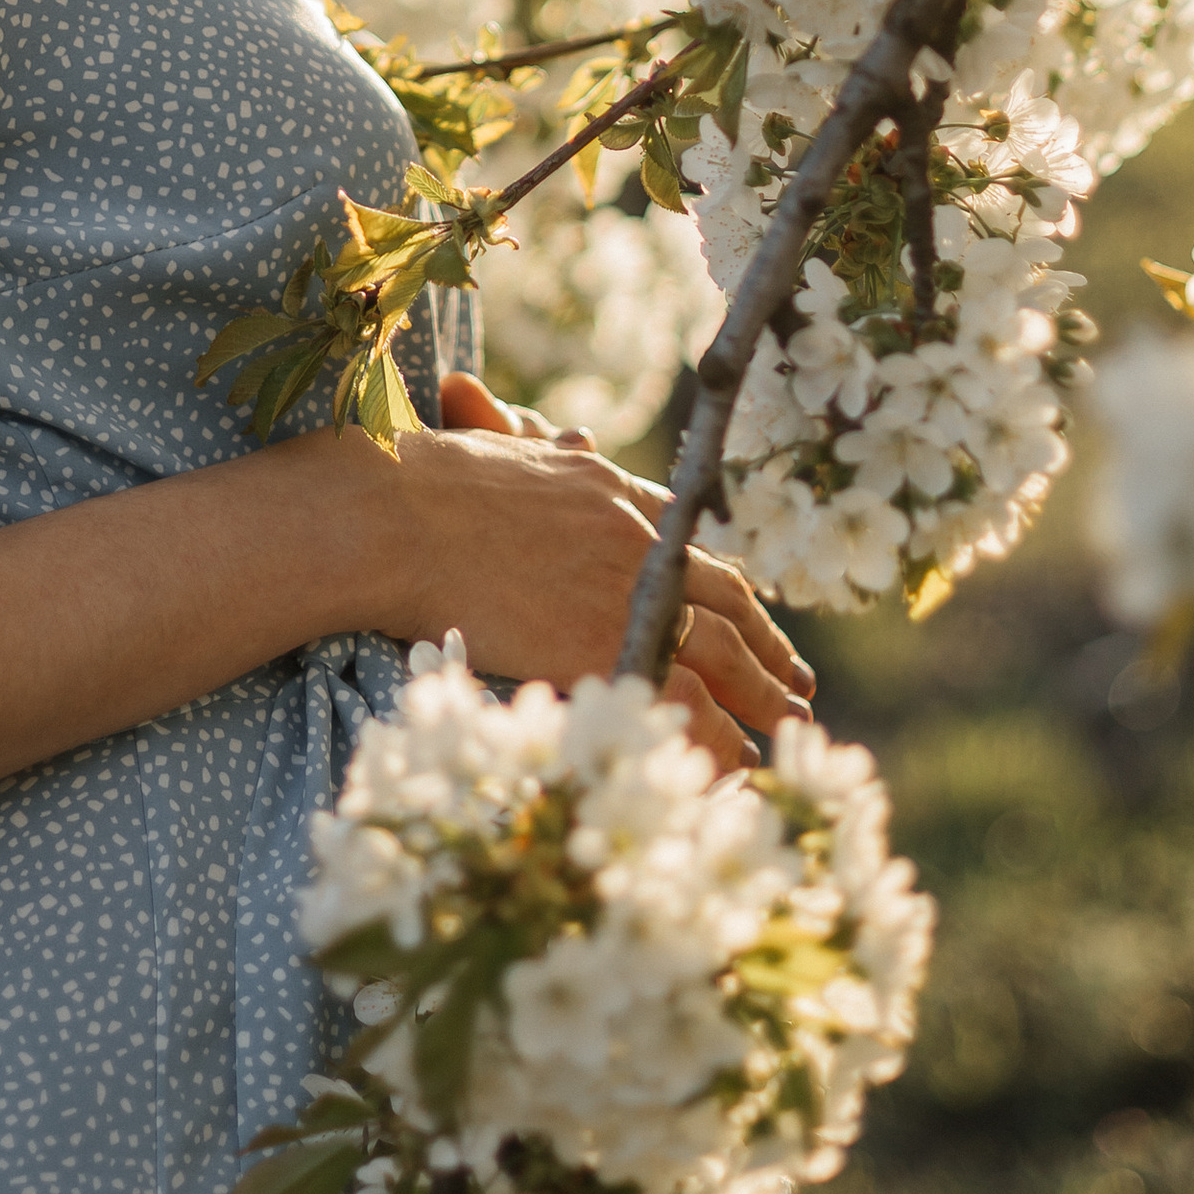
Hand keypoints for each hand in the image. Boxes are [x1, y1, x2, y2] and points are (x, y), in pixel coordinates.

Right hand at [362, 369, 813, 775]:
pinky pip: (685, 701)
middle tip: (796, 680)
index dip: (728, 584)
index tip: (754, 611)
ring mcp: (625, 594)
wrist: (397, 515)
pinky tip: (737, 760)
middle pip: (726, 598)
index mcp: (613, 491)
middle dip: (767, 643)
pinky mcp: (602, 648)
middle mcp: (636, 539)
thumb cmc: (428, 480)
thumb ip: (548, 449)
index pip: (690, 542)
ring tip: (789, 723)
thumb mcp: (505, 444)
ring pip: (723, 652)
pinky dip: (719, 735)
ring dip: (762, 693)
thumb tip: (575, 433)